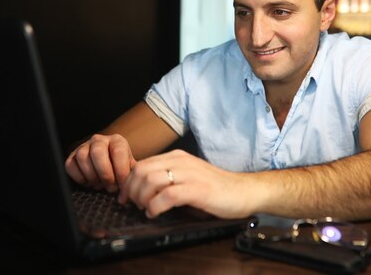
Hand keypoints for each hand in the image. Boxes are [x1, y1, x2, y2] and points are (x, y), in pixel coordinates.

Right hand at [65, 134, 135, 192]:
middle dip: (105, 174)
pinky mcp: (72, 156)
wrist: (109, 168)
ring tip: (99, 185)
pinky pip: (70, 165)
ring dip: (92, 176)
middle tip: (110, 187)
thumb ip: (130, 180)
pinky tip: (88, 183)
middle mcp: (99, 140)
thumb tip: (124, 197)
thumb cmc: (120, 170)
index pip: (118, 151)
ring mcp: (84, 147)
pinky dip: (78, 177)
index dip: (120, 171)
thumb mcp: (130, 171)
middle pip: (98, 152)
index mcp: (117, 141)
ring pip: (82, 156)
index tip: (122, 186)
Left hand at [118, 149, 249, 218]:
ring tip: (145, 209)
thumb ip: (168, 177)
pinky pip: (167, 195)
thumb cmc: (216, 188)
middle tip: (133, 205)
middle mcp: (181, 161)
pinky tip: (155, 213)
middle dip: (131, 190)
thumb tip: (141, 188)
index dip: (128, 182)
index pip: (142, 164)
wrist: (244, 191)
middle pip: (142, 171)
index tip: (125, 197)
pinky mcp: (198, 190)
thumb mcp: (188, 176)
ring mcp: (190, 174)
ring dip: (142, 198)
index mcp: (177, 157)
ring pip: (151, 181)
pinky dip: (155, 206)